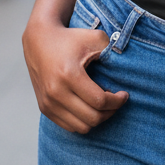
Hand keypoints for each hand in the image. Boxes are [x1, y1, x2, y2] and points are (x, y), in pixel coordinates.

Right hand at [23, 16, 128, 133]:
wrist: (39, 40)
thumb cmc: (70, 38)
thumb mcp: (95, 37)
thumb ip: (113, 50)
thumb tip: (126, 69)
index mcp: (69, 75)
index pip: (99, 101)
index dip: (117, 101)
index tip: (125, 95)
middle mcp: (56, 92)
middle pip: (92, 118)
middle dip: (110, 112)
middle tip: (116, 101)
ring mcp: (48, 103)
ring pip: (81, 127)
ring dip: (97, 119)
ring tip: (104, 105)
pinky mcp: (44, 108)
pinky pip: (69, 126)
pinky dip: (83, 121)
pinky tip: (90, 107)